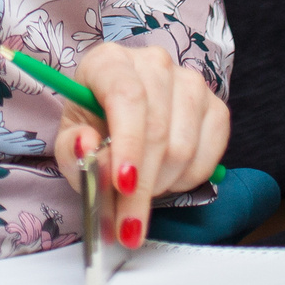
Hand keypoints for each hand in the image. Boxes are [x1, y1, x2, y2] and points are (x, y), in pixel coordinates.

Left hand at [56, 44, 230, 250]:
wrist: (120, 118)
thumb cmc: (94, 127)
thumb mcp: (70, 140)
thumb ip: (72, 147)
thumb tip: (87, 146)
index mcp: (109, 61)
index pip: (127, 97)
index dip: (128, 143)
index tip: (123, 184)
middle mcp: (153, 63)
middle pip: (157, 129)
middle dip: (143, 185)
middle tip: (128, 223)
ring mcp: (189, 82)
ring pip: (184, 146)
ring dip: (162, 184)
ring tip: (141, 193)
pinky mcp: (215, 106)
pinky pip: (209, 152)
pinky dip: (187, 179)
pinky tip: (166, 179)